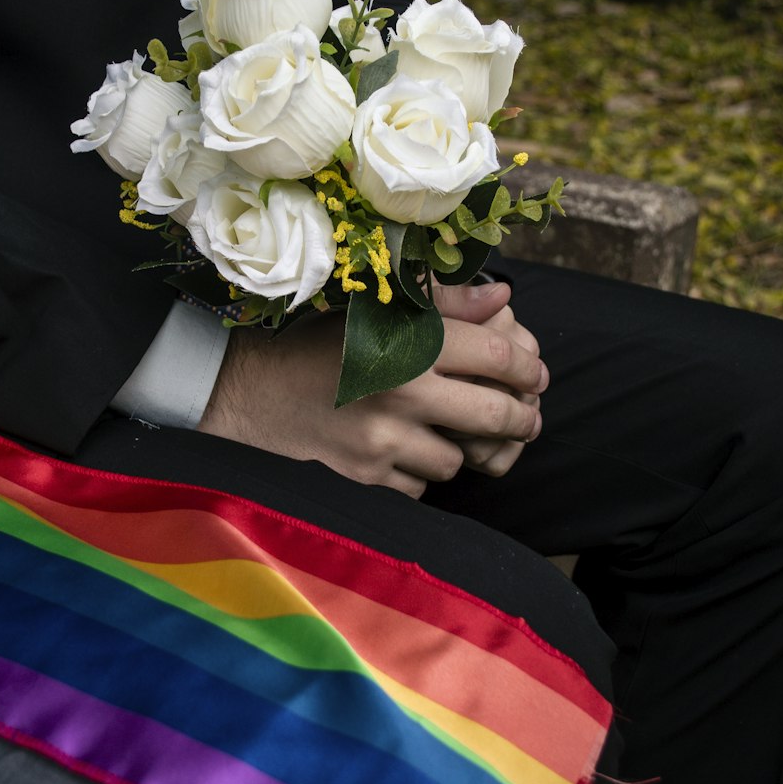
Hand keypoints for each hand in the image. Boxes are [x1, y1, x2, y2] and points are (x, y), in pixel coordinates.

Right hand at [198, 280, 546, 498]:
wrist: (249, 392)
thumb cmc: (317, 345)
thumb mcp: (375, 311)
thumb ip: (443, 304)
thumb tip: (503, 297)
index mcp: (407, 339)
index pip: (498, 353)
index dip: (527, 366)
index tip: (534, 374)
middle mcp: (401, 389)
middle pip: (495, 415)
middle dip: (521, 418)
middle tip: (526, 418)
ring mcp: (383, 439)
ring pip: (457, 458)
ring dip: (457, 448)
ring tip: (445, 433)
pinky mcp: (366, 478)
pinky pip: (421, 487)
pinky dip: (418, 474)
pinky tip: (403, 453)